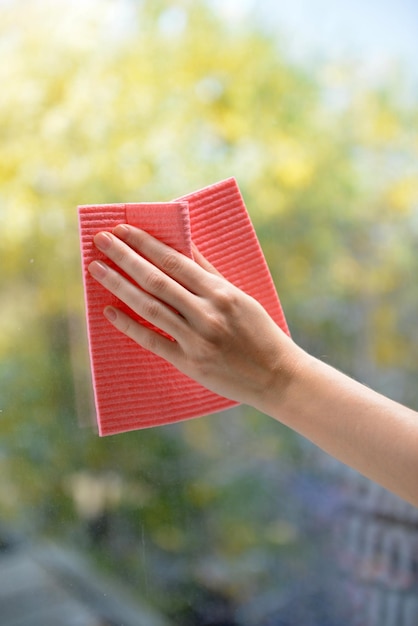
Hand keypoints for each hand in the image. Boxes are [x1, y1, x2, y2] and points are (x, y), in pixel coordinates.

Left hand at [88, 225, 300, 409]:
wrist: (277, 376)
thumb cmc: (260, 332)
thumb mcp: (240, 296)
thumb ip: (210, 273)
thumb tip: (183, 246)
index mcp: (221, 292)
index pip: (173, 260)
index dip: (144, 243)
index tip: (122, 229)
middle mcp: (207, 313)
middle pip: (156, 280)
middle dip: (124, 257)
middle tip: (100, 240)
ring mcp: (196, 339)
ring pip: (149, 307)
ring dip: (119, 286)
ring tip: (97, 269)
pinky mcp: (189, 363)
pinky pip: (152, 341)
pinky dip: (129, 326)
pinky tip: (109, 310)